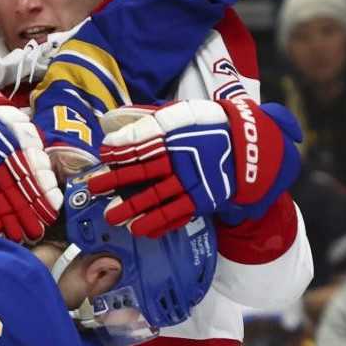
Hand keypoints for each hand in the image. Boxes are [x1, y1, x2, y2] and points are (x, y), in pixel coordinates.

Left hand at [89, 98, 301, 236]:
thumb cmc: (211, 126)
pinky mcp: (203, 201)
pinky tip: (142, 231)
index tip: (103, 154)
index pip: (143, 145)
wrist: (251, 146)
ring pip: (158, 199)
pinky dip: (160, 225)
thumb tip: (114, 123)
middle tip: (94, 188)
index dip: (121, 150)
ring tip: (113, 218)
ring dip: (133, 209)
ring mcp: (193, 183)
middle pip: (143, 173)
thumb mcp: (181, 114)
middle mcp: (183, 162)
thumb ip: (150, 120)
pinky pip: (178, 215)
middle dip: (116, 181)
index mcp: (177, 138)